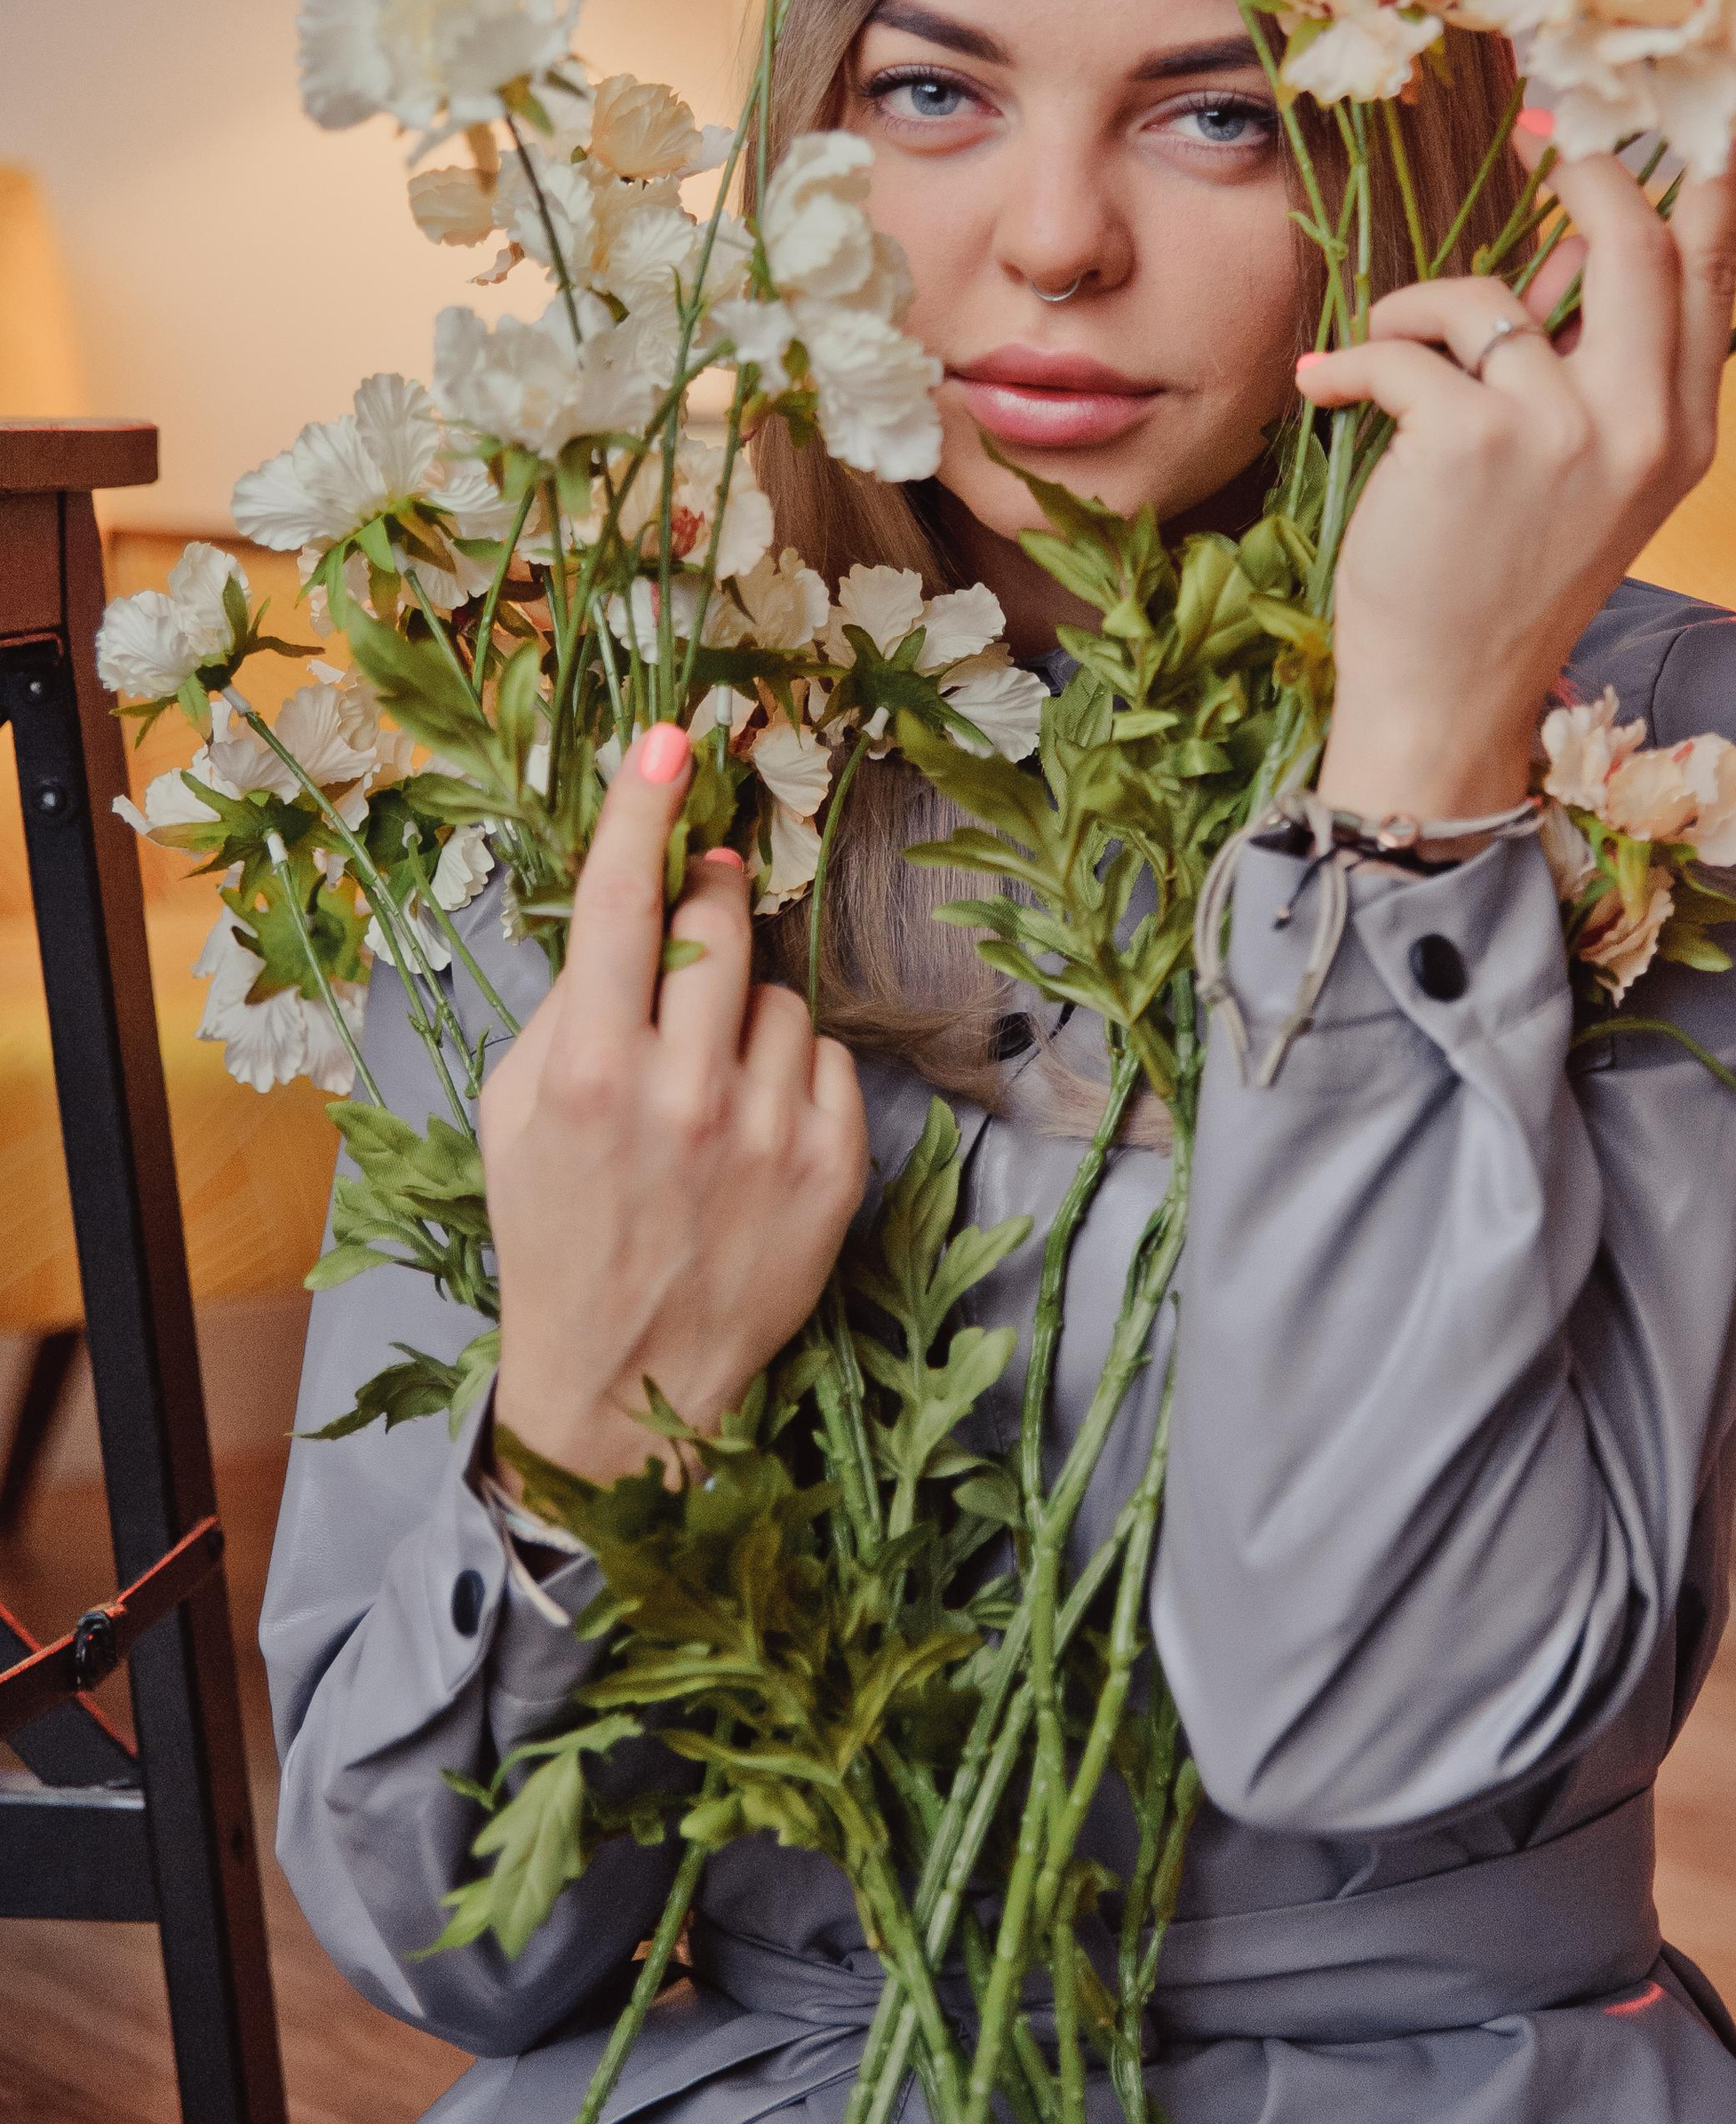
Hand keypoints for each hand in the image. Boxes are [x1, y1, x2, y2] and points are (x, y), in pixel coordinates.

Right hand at [484, 720, 868, 1483]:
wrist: (624, 1382)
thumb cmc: (558, 1232)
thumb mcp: (515, 1116)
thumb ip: (567, 1006)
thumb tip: (631, 903)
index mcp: (590, 1077)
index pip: (616, 911)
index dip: (639, 814)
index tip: (670, 741)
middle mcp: (682, 1098)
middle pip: (718, 927)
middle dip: (705, 898)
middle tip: (695, 908)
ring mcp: (767, 1135)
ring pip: (777, 995)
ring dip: (744, 1015)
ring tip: (708, 1086)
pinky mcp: (832, 1170)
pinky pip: (826, 1058)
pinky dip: (792, 1076)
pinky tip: (754, 1129)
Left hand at [1297, 144, 1735, 823]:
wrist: (1444, 695)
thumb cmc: (1497, 577)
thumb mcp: (1582, 472)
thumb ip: (1589, 361)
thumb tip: (1577, 236)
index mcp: (1681, 434)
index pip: (1710, 282)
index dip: (1709, 191)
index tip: (1710, 125)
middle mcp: (1640, 428)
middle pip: (1634, 242)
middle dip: (1583, 177)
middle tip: (1540, 149)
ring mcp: (1561, 432)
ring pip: (1486, 296)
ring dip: (1415, 315)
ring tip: (1382, 362)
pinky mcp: (1472, 438)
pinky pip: (1403, 344)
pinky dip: (1352, 362)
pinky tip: (1326, 392)